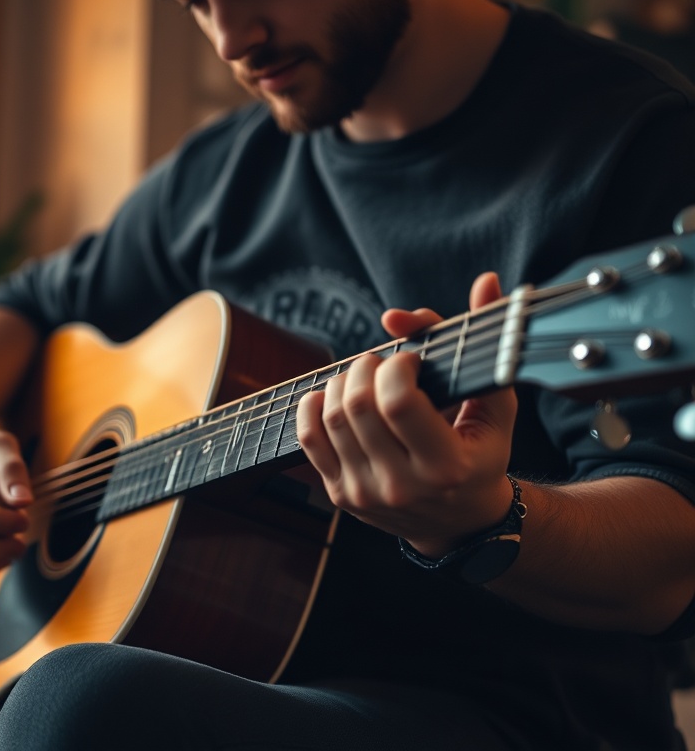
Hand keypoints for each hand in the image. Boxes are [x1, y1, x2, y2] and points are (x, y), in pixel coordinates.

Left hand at [295, 273, 517, 555]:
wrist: (459, 521)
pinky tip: (333, 393)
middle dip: (366, 367)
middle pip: (359, 406)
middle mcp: (402, 486)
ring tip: (364, 376)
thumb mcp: (494, 404)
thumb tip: (485, 282)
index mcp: (445, 466)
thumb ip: (487, 344)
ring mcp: (366, 493)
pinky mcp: (340, 495)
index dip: (396, 366)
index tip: (408, 360)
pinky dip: (314, 405)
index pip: (398, 402)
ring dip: (342, 381)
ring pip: (332, 418)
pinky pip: (309, 439)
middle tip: (381, 362)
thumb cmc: (480, 453)